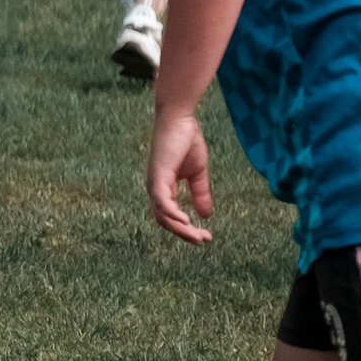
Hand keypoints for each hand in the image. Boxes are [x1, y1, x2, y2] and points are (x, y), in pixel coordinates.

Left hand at [148, 109, 214, 244]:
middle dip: (184, 234)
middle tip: (204, 241)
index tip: (206, 237)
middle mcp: (155, 189)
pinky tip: (187, 222)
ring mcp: (154, 183)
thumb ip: (200, 193)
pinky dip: (173, 214)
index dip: (186, 229)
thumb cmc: (186, 141)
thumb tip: (206, 216)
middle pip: (165, 221)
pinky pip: (162, 202)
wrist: (179, 120)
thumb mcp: (197, 173)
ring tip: (198, 236)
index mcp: (163, 188)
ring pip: (163, 216)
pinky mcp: (158, 176)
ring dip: (181, 229)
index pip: (170, 216)